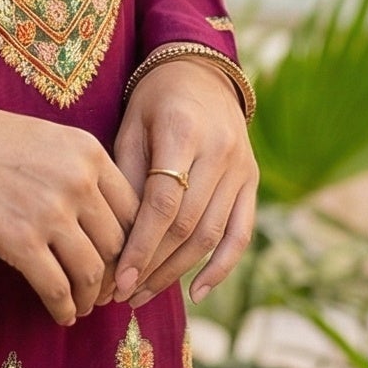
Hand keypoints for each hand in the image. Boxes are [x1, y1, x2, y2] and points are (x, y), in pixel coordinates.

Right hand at [0, 91, 140, 327]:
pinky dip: (63, 309)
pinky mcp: (20, 242)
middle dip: (114, 275)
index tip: (122, 260)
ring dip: (90, 297)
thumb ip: (79, 171)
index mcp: (90, 153)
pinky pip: (57, 289)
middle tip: (103, 291)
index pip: (132, 209)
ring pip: (92, 272)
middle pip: (117, 245)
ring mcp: (51, 213)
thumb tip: (97, 219)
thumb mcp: (48, 139)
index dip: (132, 243)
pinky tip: (61, 316)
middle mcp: (79, 182)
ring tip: (82, 306)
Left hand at [111, 57, 258, 307]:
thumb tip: (114, 240)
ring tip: (144, 295)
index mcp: (183, 131)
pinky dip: (222, 267)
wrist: (201, 72)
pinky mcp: (253, 181)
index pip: (163, 202)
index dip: (141, 246)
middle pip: (187, 225)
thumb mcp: (131, 127)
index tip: (118, 279)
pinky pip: (241, 233)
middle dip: (154, 266)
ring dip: (178, 272)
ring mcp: (241, 167)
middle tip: (123, 294)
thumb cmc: (154, 101)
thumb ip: (127, 177)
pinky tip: (197, 293)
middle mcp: (220, 151)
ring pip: (211, 235)